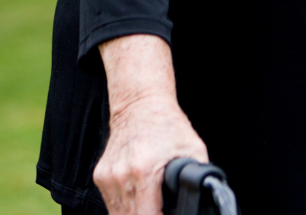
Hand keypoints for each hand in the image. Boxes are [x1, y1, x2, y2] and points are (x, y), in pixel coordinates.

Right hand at [95, 96, 207, 214]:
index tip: (166, 214)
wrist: (140, 104)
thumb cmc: (167, 124)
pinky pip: (111, 202)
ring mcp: (108, 177)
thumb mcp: (193, 146)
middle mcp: (122, 176)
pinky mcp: (100, 176)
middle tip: (160, 208)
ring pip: (118, 214)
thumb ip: (199, 173)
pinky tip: (137, 194)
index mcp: (145, 171)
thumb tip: (204, 191)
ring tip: (150, 203)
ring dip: (134, 213)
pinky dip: (124, 204)